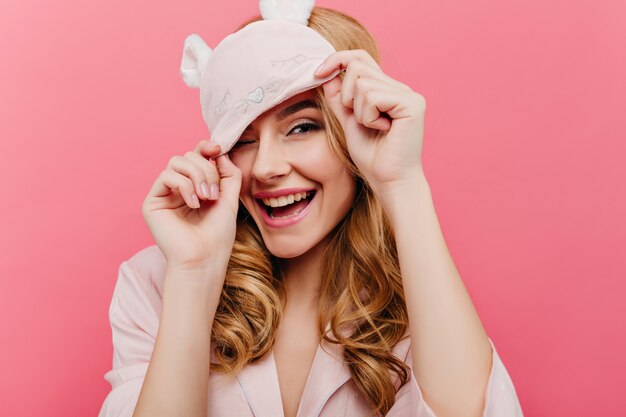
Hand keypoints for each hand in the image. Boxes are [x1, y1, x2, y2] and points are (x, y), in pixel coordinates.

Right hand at [141, 140, 241, 271]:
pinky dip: (183, 185)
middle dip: (206, 169)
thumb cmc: (218, 235)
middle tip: (214, 193)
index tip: (218, 148)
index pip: (197, 157)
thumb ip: (228, 174)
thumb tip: (220, 151)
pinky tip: (193, 204)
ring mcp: (165, 194)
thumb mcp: (230, 199)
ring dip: (197, 175)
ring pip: (176, 162)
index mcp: (196, 186)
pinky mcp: (152, 202)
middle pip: (188, 156)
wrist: (205, 258)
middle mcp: (179, 188)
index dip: (206, 147)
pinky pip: (166, 176)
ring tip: (206, 197)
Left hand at [314, 49, 426, 197]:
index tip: (317, 73)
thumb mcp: (348, 121)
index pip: (360, 58)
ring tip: (374, 128)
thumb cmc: (373, 157)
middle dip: (346, 95)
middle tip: (360, 120)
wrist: (389, 181)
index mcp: (388, 90)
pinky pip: (373, 96)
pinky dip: (368, 116)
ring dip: (358, 111)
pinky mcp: (412, 103)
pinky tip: (383, 130)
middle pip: (357, 67)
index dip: (336, 60)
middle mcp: (401, 88)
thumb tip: (326, 72)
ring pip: (363, 83)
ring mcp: (409, 94)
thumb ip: (339, 97)